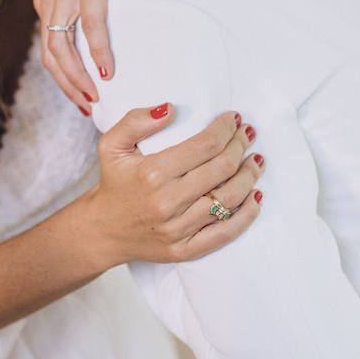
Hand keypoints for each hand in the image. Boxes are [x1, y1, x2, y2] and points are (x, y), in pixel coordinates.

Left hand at [35, 0, 159, 108]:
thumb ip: (84, 12)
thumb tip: (91, 50)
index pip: (48, 50)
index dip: (62, 80)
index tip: (82, 101)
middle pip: (51, 52)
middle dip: (68, 85)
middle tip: (89, 107)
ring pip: (64, 43)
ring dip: (79, 75)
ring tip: (97, 96)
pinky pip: (91, 23)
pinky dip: (98, 50)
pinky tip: (107, 70)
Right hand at [85, 105, 263, 267]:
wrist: (103, 230)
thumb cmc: (114, 183)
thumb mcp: (111, 145)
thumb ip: (136, 121)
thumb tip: (170, 108)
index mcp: (152, 172)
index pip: (205, 145)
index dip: (226, 128)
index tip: (233, 118)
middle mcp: (167, 201)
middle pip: (222, 169)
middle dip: (240, 146)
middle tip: (247, 135)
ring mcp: (177, 229)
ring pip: (229, 199)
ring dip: (249, 176)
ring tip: (255, 160)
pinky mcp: (185, 250)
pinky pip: (225, 233)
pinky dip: (247, 216)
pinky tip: (256, 197)